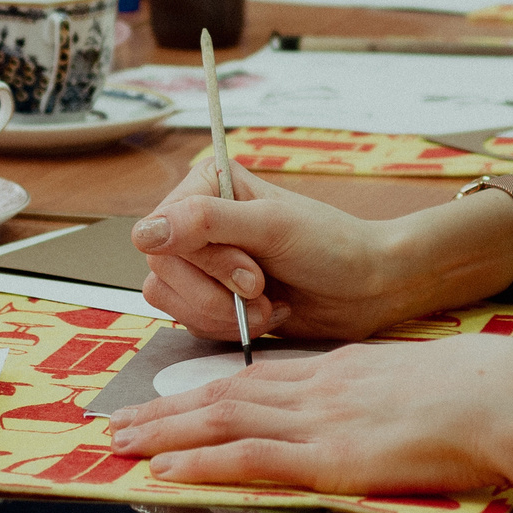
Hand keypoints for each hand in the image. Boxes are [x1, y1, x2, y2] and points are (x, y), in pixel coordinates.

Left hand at [107, 334, 512, 494]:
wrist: (507, 396)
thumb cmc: (482, 396)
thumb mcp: (420, 386)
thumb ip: (386, 398)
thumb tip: (377, 416)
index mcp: (342, 370)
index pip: (258, 378)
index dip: (208, 390)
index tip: (172, 400)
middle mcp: (320, 388)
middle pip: (224, 392)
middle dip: (166, 409)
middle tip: (119, 422)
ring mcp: (322, 419)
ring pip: (222, 418)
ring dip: (165, 432)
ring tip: (122, 444)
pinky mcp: (331, 455)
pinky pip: (251, 455)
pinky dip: (203, 461)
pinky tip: (169, 470)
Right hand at [134, 161, 416, 342]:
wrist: (368, 288)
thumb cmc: (332, 247)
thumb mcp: (272, 227)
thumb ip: (206, 223)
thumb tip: (145, 233)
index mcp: (207, 186)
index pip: (160, 233)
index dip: (202, 263)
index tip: (251, 271)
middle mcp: (197, 220)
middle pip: (162, 271)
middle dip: (215, 294)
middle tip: (262, 290)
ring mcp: (204, 262)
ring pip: (170, 301)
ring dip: (223, 313)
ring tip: (268, 303)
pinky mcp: (213, 297)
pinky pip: (190, 322)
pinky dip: (229, 327)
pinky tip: (269, 313)